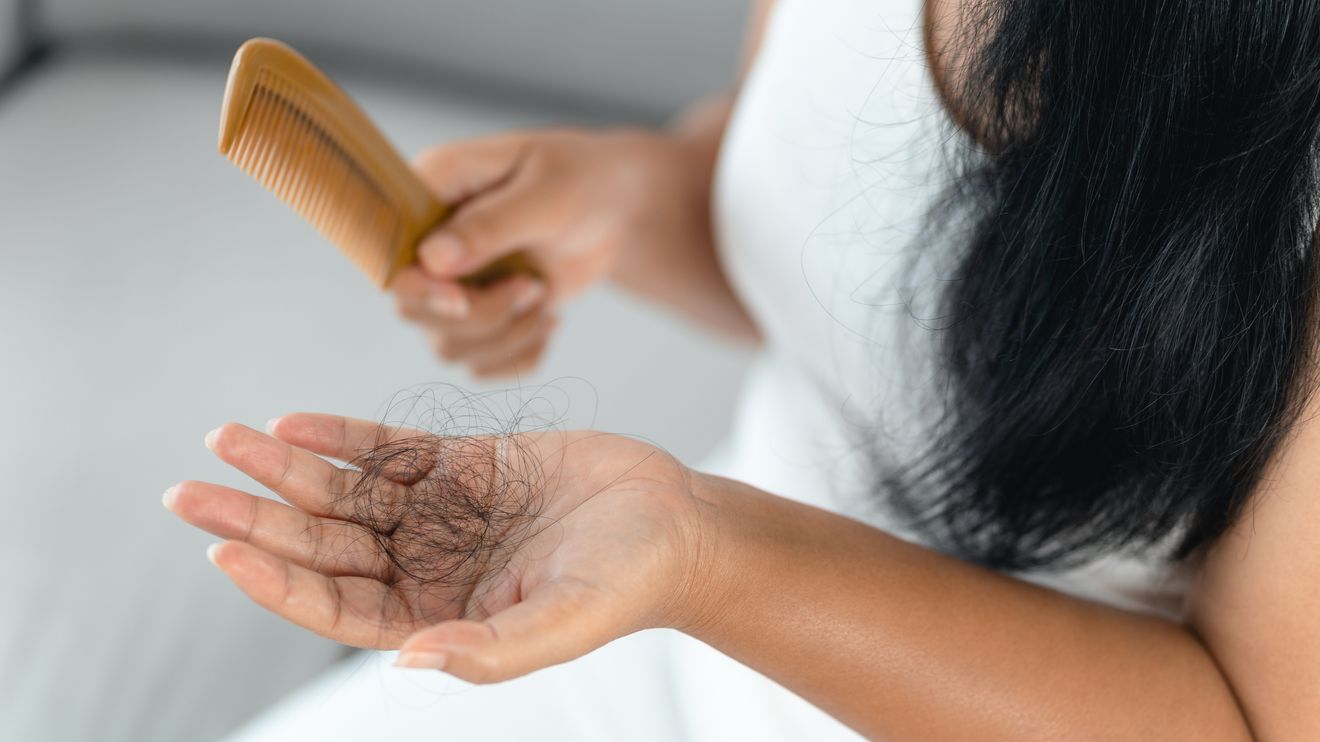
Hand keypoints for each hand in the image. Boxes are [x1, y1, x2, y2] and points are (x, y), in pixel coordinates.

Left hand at [164, 414, 715, 682]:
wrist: (676, 521)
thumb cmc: (627, 582)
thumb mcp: (562, 622)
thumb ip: (488, 647)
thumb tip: (410, 661)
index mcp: (437, 615)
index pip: (337, 605)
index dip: (279, 580)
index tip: (226, 551)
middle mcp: (427, 565)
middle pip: (323, 543)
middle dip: (255, 517)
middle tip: (186, 494)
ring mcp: (441, 511)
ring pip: (344, 491)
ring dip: (284, 468)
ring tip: (225, 440)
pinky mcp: (464, 461)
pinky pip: (388, 449)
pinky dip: (342, 435)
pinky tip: (292, 422)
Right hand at [393, 128, 712, 375]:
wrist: (615, 209)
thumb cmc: (581, 181)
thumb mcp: (547, 195)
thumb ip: (490, 225)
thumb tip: (432, 260)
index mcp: (430, 190)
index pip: (390, 254)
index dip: (418, 288)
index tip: (462, 298)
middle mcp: (427, 240)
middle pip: (412, 310)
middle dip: (480, 315)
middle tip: (533, 287)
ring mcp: (450, 282)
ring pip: (447, 346)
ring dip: (506, 336)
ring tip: (544, 295)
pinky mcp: (478, 314)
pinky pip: (480, 364)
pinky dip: (520, 356)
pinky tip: (550, 319)